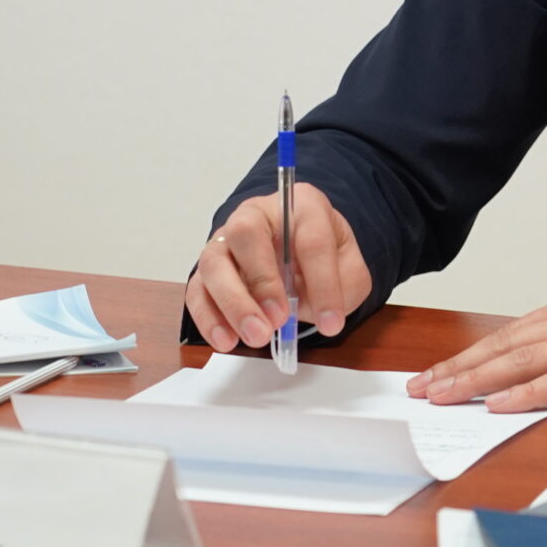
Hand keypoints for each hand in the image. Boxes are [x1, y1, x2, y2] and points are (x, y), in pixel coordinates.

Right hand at [183, 183, 371, 352]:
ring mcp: (227, 239)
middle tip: (279, 319)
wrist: (297, 252)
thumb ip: (344, 284)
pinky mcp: (207, 269)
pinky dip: (208, 318)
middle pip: (246, 233)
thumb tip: (317, 310)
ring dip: (233, 303)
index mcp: (302, 205)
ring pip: (214, 262)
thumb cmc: (322, 255)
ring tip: (256, 336)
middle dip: (263, 280)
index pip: (311, 239)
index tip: (330, 322)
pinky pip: (197, 290)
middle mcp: (257, 214)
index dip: (322, 283)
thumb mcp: (349, 266)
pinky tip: (226, 340)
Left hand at [404, 286, 546, 411]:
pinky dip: (522, 393)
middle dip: (458, 367)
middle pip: (504, 345)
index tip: (442, 370)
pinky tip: (494, 404)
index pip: (513, 331)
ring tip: (440, 396)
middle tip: (421, 387)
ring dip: (475, 380)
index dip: (474, 352)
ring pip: (519, 361)